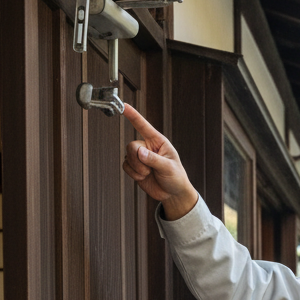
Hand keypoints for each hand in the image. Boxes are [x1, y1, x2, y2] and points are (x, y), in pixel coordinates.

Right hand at [121, 104, 198, 218]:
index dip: (133, 116)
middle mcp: (147, 147)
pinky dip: (133, 174)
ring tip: (148, 174)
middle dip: (137, 159)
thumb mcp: (168, 167)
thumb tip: (140, 152)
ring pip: (128, 156)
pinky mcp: (135, 168)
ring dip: (137, 168)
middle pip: (132, 146)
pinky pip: (126, 166)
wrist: (172, 193)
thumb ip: (154, 159)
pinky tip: (143, 177)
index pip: (143, 126)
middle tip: (148, 169)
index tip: (124, 106)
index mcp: (158, 142)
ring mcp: (140, 158)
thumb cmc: (176, 177)